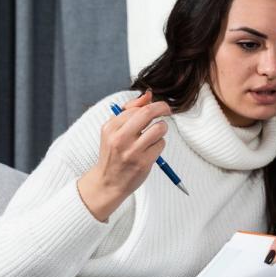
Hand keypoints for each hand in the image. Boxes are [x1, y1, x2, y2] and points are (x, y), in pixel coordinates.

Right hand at [77, 90, 171, 221]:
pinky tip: (150, 150)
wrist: (108, 182)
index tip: (155, 107)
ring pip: (159, 128)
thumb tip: (148, 94)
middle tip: (166, 109)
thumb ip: (130, 110)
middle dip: (162, 107)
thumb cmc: (114, 153)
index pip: (136, 108)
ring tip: (155, 134)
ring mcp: (132, 151)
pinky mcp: (143, 162)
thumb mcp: (114, 130)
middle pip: (148, 113)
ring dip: (162, 128)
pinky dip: (159, 144)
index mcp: (111, 127)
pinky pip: (161, 144)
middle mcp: (120, 138)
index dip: (149, 104)